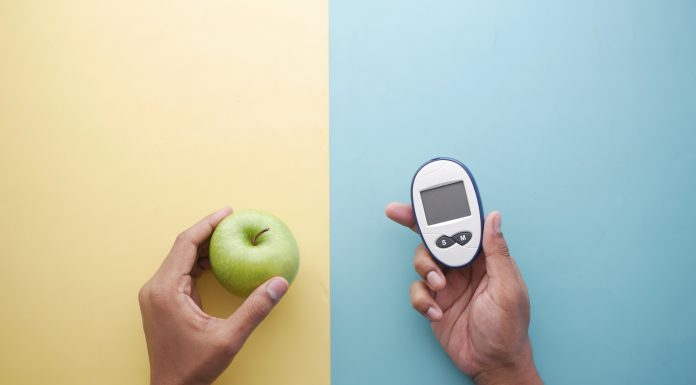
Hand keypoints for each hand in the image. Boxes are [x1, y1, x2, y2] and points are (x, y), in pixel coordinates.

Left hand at [138, 207, 288, 384]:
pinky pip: (181, 273)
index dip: (207, 224)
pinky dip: (200, 264)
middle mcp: (156, 288)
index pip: (186, 244)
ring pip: (181, 259)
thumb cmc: (194, 367)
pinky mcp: (162, 303)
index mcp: (166, 290)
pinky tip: (219, 262)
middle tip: (234, 221)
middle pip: (182, 248)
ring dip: (205, 248)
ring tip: (230, 238)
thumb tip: (280, 283)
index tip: (228, 212)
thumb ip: (255, 308)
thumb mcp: (229, 337)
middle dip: (208, 232)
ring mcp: (156, 295)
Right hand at [385, 203, 541, 384]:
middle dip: (414, 223)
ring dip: (424, 270)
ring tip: (438, 286)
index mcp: (484, 258)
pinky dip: (422, 300)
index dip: (445, 209)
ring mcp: (446, 284)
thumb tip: (493, 217)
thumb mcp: (509, 288)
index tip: (428, 195)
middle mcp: (463, 267)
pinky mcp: (433, 302)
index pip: (462, 226)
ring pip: (422, 261)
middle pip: (434, 237)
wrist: (493, 364)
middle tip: (395, 211)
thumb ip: (497, 252)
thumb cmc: (509, 328)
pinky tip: (436, 311)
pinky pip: (417, 291)